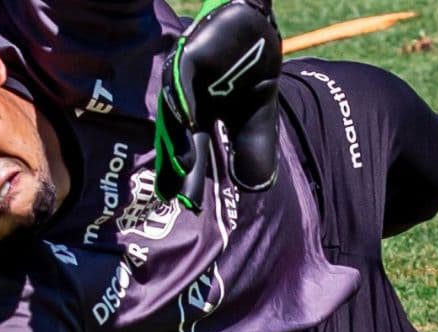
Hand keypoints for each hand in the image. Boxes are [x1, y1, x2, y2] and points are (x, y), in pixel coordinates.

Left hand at [154, 0, 281, 210]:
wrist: (253, 21)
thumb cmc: (250, 67)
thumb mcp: (258, 116)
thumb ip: (254, 148)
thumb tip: (253, 188)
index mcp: (204, 119)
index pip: (195, 152)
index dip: (190, 177)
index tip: (187, 205)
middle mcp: (190, 103)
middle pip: (182, 139)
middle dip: (182, 168)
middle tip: (181, 199)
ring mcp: (186, 81)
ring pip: (178, 113)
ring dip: (181, 139)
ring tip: (185, 164)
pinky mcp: (187, 55)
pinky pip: (182, 77)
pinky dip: (184, 97)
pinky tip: (189, 117)